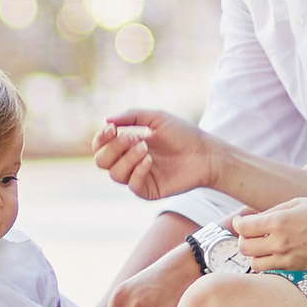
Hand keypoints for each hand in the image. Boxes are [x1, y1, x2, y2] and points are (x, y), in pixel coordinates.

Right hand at [90, 110, 218, 199]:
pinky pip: (132, 185)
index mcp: (128, 145)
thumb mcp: (157, 118)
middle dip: (113, 148)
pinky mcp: (149, 190)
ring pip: (115, 174)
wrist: (205, 153)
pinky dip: (137, 171)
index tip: (111, 129)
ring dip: (127, 158)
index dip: (101, 138)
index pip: (101, 146)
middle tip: (132, 138)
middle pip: (101, 161)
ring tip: (145, 148)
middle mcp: (129, 161)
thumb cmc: (183, 134)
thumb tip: (106, 120)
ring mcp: (139, 177)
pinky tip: (149, 161)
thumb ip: (131, 116)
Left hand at [232, 198, 306, 271]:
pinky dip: (270, 265)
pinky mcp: (298, 271)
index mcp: (279, 222)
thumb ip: (274, 211)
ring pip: (255, 264)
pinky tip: (277, 255)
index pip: (243, 227)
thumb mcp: (299, 202)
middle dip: (244, 240)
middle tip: (251, 234)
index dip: (239, 223)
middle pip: (244, 248)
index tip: (242, 222)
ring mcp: (289, 260)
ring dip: (255, 255)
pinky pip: (273, 272)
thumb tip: (256, 219)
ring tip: (264, 247)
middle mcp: (281, 243)